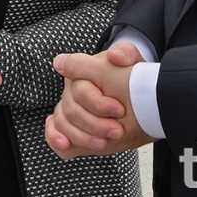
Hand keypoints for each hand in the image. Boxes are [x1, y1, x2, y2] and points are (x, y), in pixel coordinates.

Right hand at [44, 43, 152, 157]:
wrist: (143, 102)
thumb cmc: (134, 80)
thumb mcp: (133, 63)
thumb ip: (126, 52)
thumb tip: (114, 56)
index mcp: (82, 74)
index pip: (79, 90)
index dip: (97, 102)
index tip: (119, 109)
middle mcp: (72, 92)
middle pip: (71, 110)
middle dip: (95, 124)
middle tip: (118, 130)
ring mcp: (70, 112)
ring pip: (62, 124)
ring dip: (82, 136)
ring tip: (103, 142)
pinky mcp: (72, 130)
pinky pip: (54, 135)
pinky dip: (56, 139)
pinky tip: (65, 144)